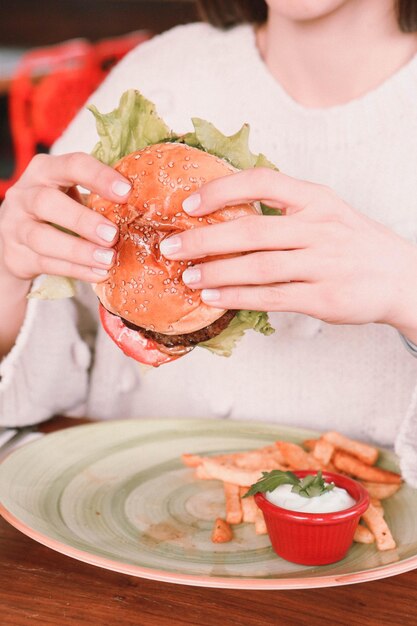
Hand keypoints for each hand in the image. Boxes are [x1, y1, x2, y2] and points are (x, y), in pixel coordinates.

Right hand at [0, 152, 131, 284]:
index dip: (99, 177)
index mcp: (46, 170)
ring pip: (42, 238)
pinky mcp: (17, 255)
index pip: (72, 165)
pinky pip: (46, 264)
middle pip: (47, 202)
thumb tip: (144, 204)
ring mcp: (16, 226)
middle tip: (113, 234)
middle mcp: (25, 194)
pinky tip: (98, 274)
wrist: (17, 238)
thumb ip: (97, 194)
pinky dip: (75, 270)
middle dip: (82, 219)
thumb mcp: (69, 191)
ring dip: (79, 250)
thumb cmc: (57, 209)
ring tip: (108, 259)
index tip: (126, 192)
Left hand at [159, 168, 416, 338]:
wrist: (403, 277)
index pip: (263, 183)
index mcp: (317, 200)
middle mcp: (320, 227)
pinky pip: (273, 296)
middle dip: (205, 239)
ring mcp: (324, 263)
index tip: (189, 204)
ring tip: (187, 277)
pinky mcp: (325, 297)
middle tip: (170, 247)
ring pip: (259, 266)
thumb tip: (228, 215)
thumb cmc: (355, 244)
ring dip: (217, 272)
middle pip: (252, 229)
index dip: (222, 190)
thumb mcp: (328, 213)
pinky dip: (239, 297)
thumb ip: (286, 211)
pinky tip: (214, 297)